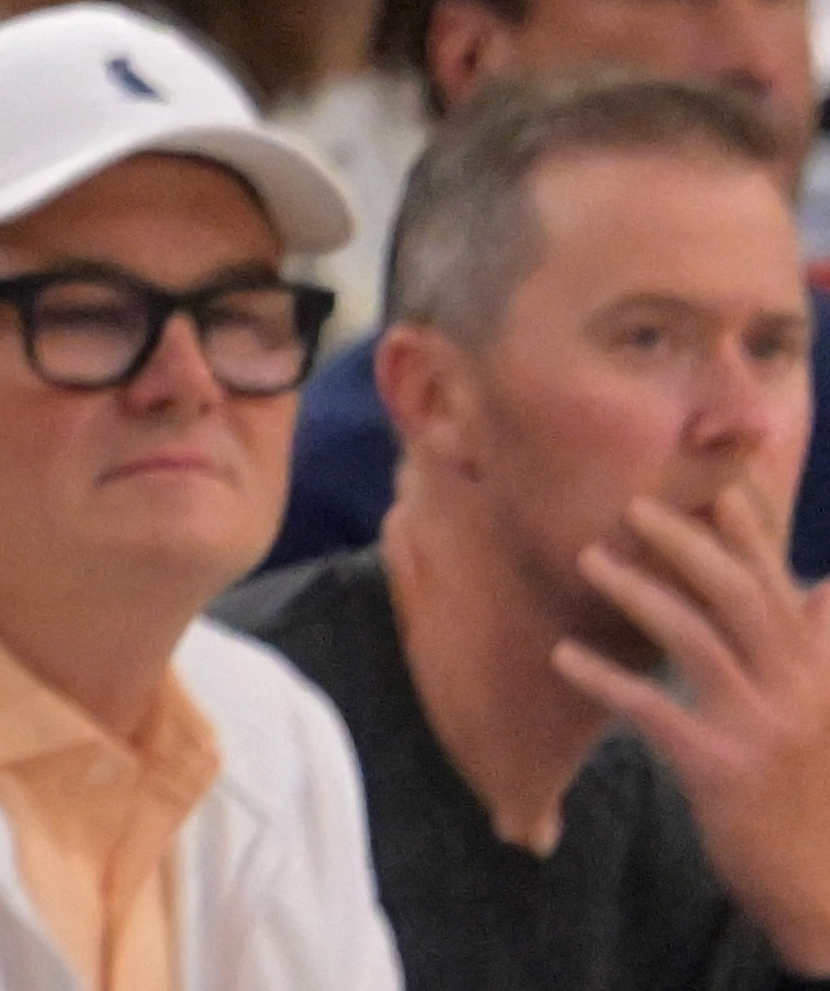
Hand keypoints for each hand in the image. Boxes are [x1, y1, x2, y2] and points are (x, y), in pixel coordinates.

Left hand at [555, 481, 829, 968]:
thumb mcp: (827, 710)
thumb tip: (824, 585)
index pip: (780, 583)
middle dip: (687, 543)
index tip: (714, 479)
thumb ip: (822, 646)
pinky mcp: (719, 770)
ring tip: (588, 559)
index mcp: (817, 671)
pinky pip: (656, 710)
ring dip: (639, 593)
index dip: (749, 530)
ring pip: (697, 641)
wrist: (823, 888)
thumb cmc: (814, 792)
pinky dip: (608, 678)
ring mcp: (760, 729)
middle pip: (740, 595)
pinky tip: (565, 655)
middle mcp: (796, 690)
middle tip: (633, 503)